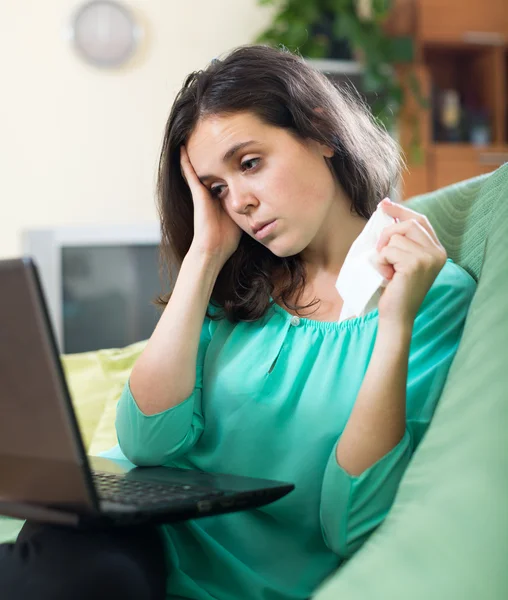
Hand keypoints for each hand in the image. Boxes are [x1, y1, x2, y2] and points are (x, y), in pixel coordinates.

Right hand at [180, 146, 241, 264]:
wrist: (214, 249)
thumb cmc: (228, 239)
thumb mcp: (242, 217)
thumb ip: (248, 206)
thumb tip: (264, 201)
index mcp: (221, 197)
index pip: (225, 175)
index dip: (228, 162)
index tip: (234, 148)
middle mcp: (210, 193)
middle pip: (213, 168)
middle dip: (214, 154)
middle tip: (214, 135)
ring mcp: (202, 193)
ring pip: (201, 167)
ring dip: (198, 153)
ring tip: (194, 135)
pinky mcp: (197, 194)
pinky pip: (190, 173)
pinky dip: (186, 161)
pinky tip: (184, 147)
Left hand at [374, 198, 446, 326]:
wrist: (396, 316)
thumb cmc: (395, 288)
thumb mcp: (401, 260)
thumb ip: (401, 239)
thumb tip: (387, 209)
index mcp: (436, 250)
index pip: (420, 220)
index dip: (401, 210)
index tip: (384, 204)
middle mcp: (437, 253)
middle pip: (408, 224)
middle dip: (388, 234)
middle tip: (380, 253)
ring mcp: (428, 258)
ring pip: (396, 238)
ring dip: (384, 254)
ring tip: (389, 271)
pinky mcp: (415, 264)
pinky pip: (388, 251)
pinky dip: (381, 262)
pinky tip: (387, 277)